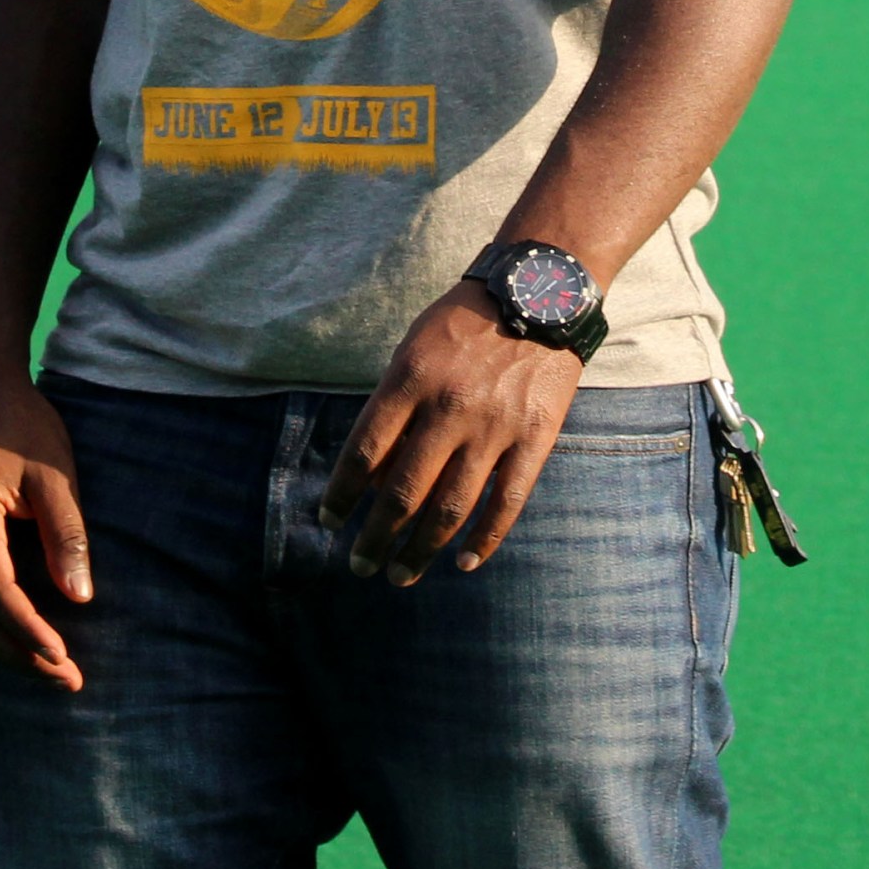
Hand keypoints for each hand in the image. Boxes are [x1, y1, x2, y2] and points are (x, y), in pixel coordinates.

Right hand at [0, 371, 92, 688]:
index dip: (31, 633)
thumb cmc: (20, 423)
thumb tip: (79, 599)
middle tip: (67, 681)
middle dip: (18, 655)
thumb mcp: (54, 473)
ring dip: (2, 644)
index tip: (65, 660)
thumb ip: (65, 534)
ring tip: (49, 667)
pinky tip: (24, 631)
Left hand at [319, 281, 582, 585]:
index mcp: (412, 379)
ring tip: (402, 574)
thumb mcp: (414, 349)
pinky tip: (465, 562)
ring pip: (451, 508)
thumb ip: (392, 408)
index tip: (328, 521)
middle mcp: (449, 407)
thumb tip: (368, 476)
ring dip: (422, 549)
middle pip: (403, 491)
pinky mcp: (534, 438)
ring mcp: (495, 426)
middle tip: (360, 565)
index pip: (364, 451)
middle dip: (376, 537)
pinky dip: (485, 539)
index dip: (341, 494)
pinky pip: (507, 502)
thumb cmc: (464, 323)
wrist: (539, 293)